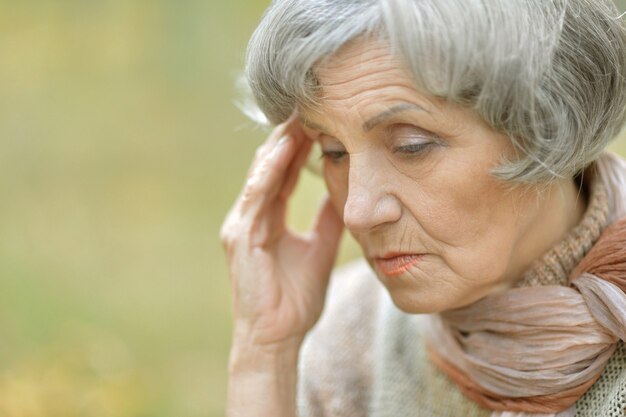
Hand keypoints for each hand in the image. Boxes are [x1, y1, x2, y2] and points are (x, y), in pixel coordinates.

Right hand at [221, 113, 343, 349]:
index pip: (283, 171)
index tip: (321, 118)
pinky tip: (283, 148)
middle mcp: (251, 215)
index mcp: (267, 217)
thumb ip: (327, 219)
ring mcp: (242, 225)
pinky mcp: (241, 238)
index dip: (300, 144)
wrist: (276, 337)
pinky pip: (256, 197)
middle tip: (311, 103)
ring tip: (300, 115)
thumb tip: (345, 189)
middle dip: (290, 135)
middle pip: (270, 165)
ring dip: (280, 144)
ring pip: (261, 173)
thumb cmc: (294, 299)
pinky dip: (269, 171)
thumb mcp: (319, 249)